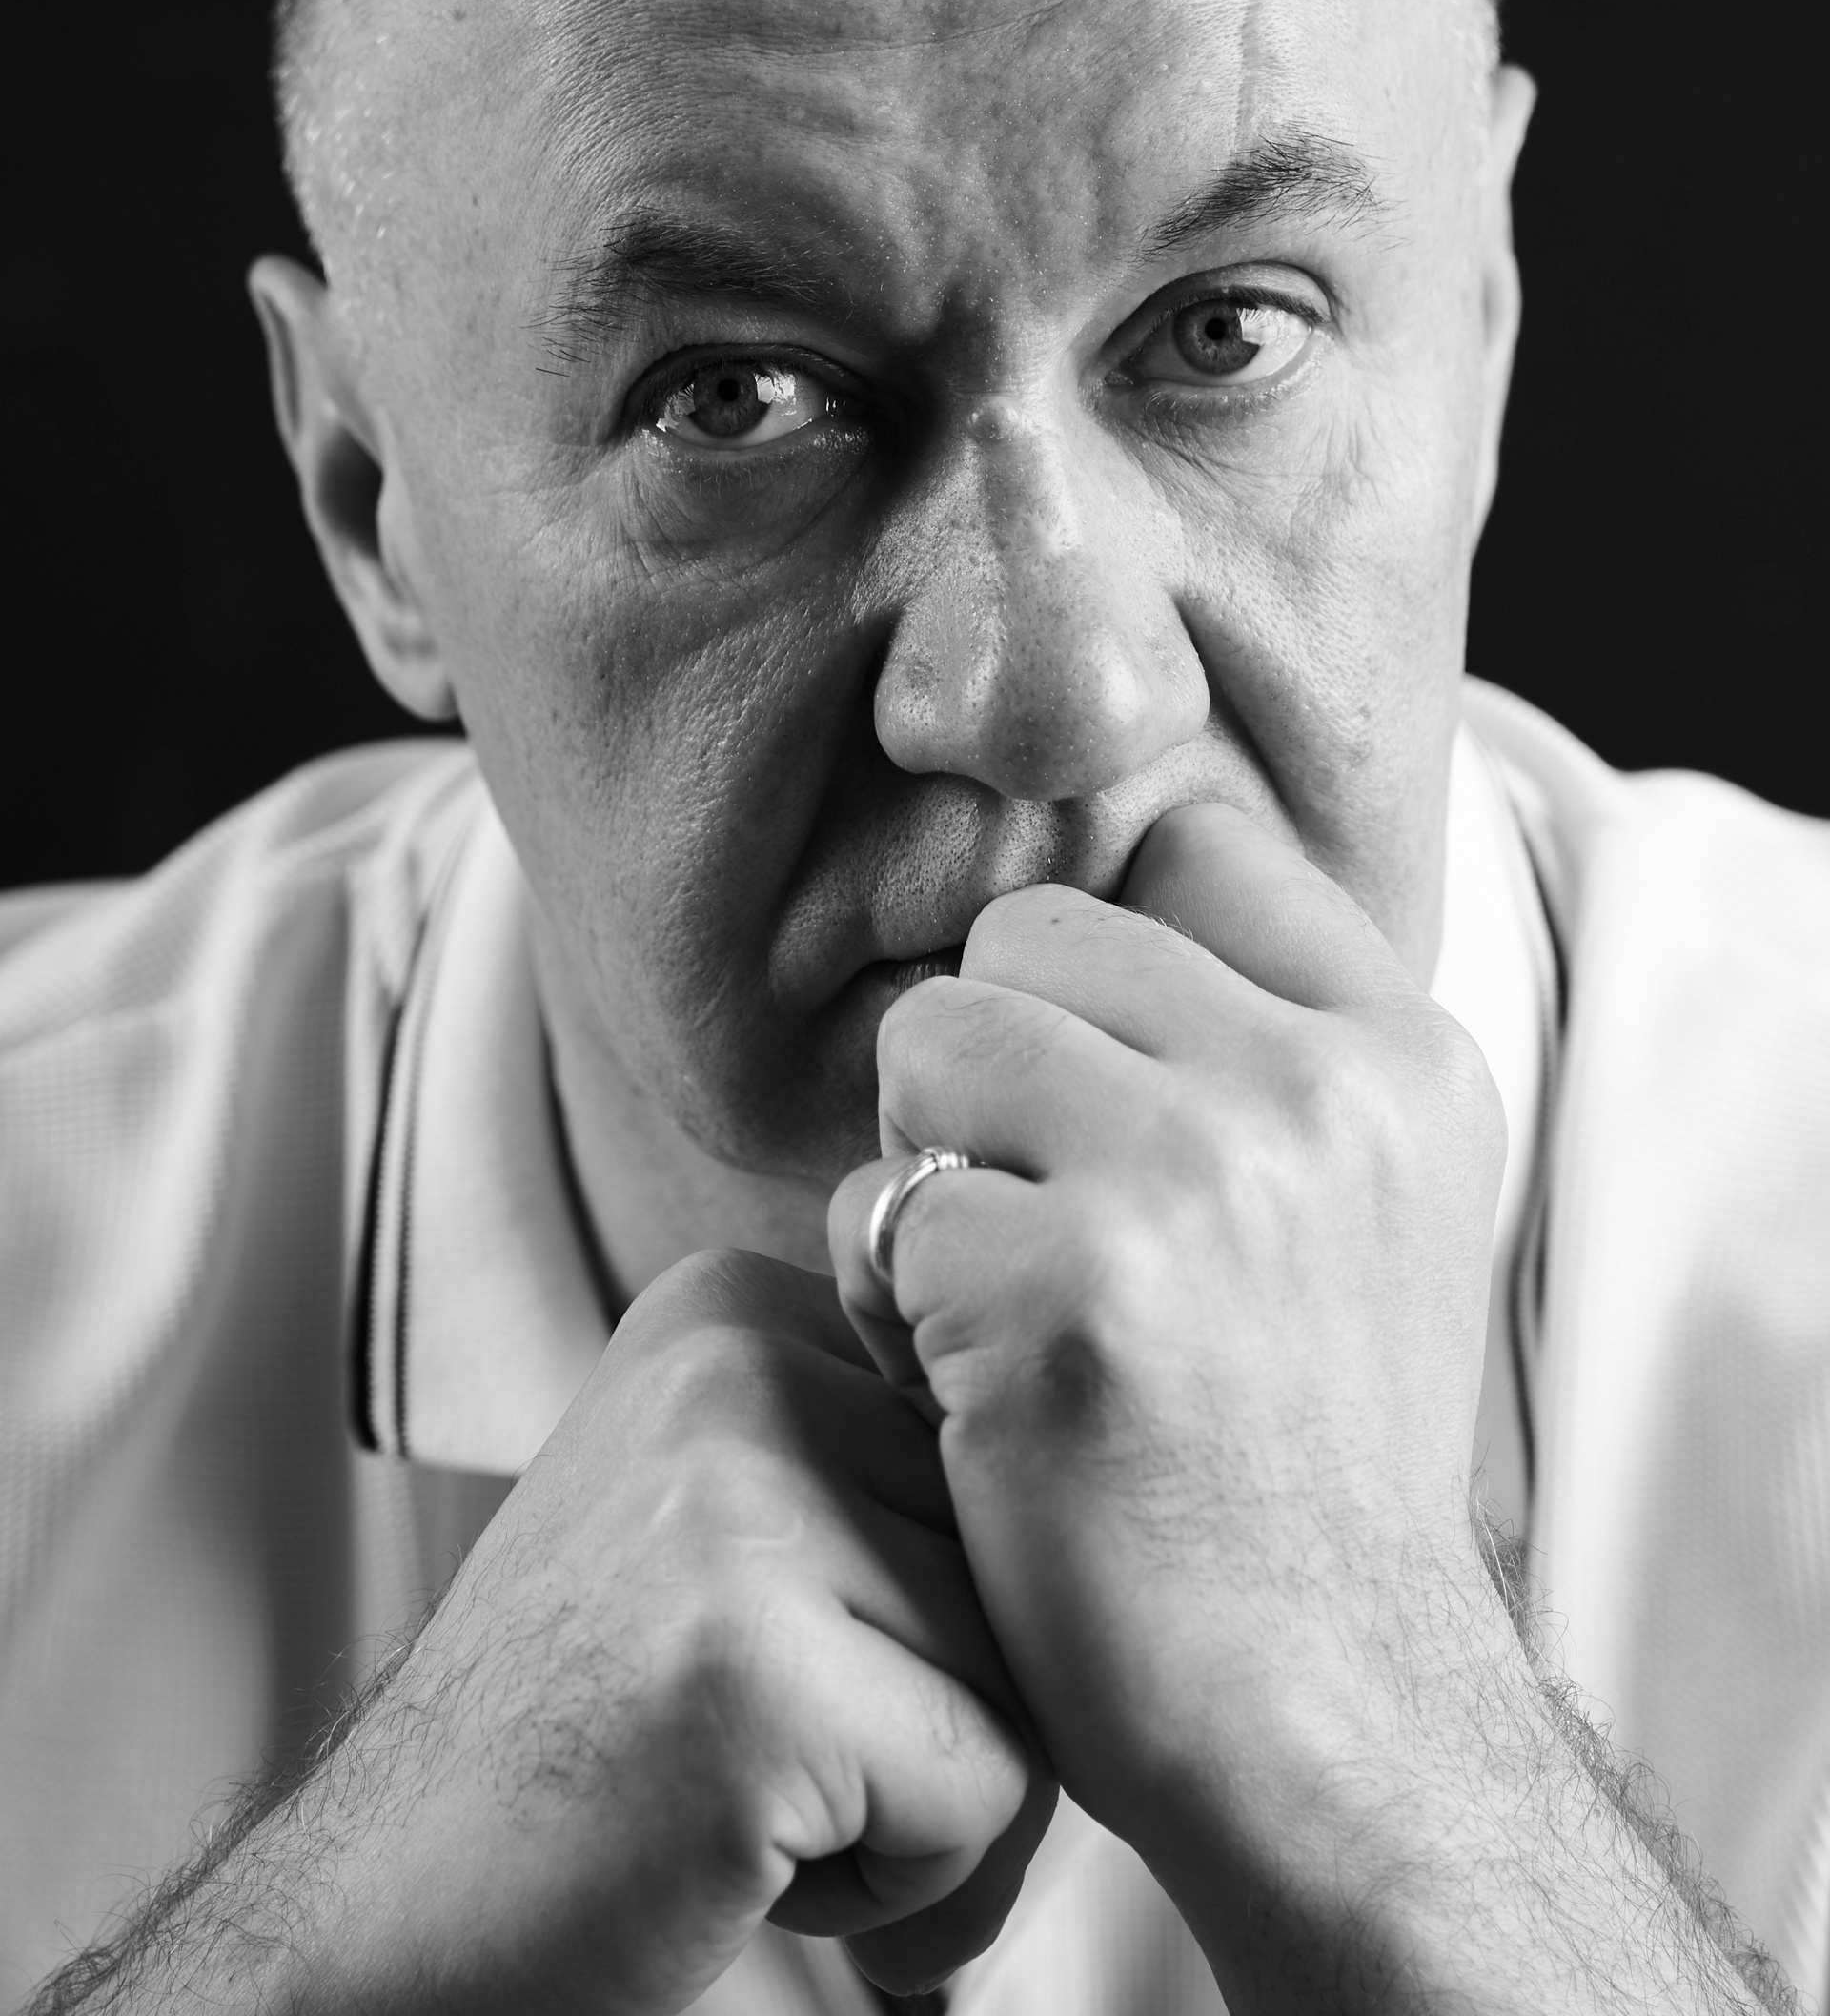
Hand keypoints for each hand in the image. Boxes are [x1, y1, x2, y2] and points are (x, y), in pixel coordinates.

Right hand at [116, 1252, 1050, 2014]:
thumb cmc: (596, 1739)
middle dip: (943, 1711)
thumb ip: (875, 1463)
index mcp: (734, 1305)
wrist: (390, 1906)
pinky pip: (990, 1794)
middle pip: (1017, 1561)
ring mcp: (736, 1497)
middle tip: (770, 1761)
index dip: (925, 1609)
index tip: (777, 1655)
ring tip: (753, 1804)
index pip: (990, 1455)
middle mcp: (735, 1360)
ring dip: (929, 1805)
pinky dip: (909, 1892)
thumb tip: (1109, 1475)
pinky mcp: (756, 1662)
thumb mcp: (720, 1515)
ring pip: (1030, 1680)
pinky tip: (747, 1858)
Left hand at [828, 805, 1506, 1946]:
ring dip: (926, 1166)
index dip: (1104, 964)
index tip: (1108, 1097)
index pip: (1195, 844)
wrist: (1323, 1715)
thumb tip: (1083, 892)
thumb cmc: (1296, 1460)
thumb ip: (1259, 1042)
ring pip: (932, 1035)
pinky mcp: (1063, 1288)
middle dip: (994, 1069)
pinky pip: (878, 1204)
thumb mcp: (1362, 1211)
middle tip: (1041, 1227)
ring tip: (999, 1300)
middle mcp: (1316, 1090)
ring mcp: (1195, 1178)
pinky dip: (888, 1302)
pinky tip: (970, 1397)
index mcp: (1400, 1056)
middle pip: (1029, 933)